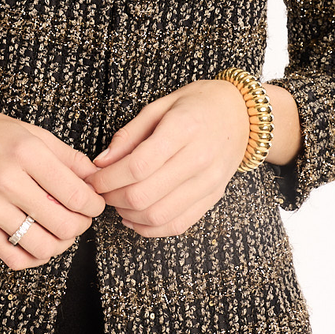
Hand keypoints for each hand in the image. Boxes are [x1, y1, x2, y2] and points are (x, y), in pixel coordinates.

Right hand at [0, 107, 108, 270]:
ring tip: (59, 231)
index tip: (93, 203)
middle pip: (64, 225)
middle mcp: (8, 181)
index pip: (76, 195)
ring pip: (41, 246)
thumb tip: (95, 180)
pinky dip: (33, 258)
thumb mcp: (33, 133)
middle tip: (79, 217)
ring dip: (60, 244)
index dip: (94, 205)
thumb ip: (68, 157)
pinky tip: (38, 244)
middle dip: (81, 225)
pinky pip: (12, 256)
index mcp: (26, 154)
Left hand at [89, 80, 248, 236]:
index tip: (92, 178)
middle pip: (145, 194)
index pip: (137, 166)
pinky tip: (134, 217)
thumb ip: (128, 136)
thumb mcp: (158, 107)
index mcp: (182, 130)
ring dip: (129, 214)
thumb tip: (101, 162)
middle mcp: (199, 160)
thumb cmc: (196, 105)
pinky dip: (151, 228)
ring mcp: (209, 183)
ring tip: (115, 202)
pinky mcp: (213, 198)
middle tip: (100, 191)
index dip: (107, 178)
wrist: (242, 115)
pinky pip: (179, 224)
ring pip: (160, 215)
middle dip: (112, 198)